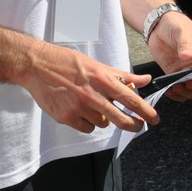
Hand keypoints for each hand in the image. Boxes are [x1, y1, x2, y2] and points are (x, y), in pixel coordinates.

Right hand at [22, 41, 158, 132]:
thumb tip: (144, 80)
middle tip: (137, 125)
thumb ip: (122, 76)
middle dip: (133, 125)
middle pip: (120, 119)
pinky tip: (81, 110)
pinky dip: (87, 122)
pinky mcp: (65, 117)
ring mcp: (78, 108)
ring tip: (92, 104)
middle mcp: (92, 96)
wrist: (37, 66)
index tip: (154, 119)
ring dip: (103, 118)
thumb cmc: (67, 63)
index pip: (130, 99)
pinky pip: (86, 128)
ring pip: (102, 123)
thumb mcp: (98, 65)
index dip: (145, 111)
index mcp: (102, 79)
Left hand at [148, 11, 191, 100]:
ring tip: (177, 86)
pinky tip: (170, 90)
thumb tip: (186, 56)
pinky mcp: (178, 77)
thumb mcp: (183, 32)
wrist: (159, 27)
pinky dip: (177, 95)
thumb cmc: (177, 25)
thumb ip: (186, 44)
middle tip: (191, 83)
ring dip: (188, 93)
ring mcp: (191, 73)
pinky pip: (181, 92)